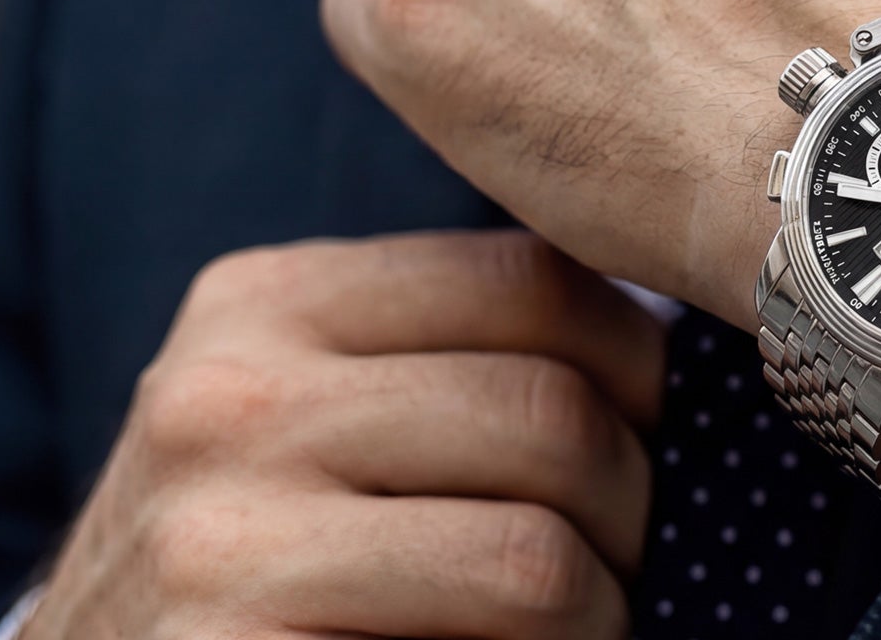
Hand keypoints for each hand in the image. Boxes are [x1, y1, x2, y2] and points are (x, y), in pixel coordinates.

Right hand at [29, 234, 661, 639]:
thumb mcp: (309, 409)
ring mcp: (218, 539)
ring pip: (532, 553)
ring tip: (584, 622)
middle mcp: (227, 399)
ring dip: (599, 607)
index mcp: (264, 302)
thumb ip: (440, 353)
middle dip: (631, 495)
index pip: (527, 275)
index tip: (651, 416)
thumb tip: (662, 326)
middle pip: (549, 409)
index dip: (630, 352)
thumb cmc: (245, 552)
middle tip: (626, 552)